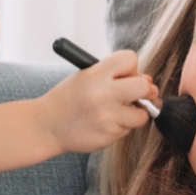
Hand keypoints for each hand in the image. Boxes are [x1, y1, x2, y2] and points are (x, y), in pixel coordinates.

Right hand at [37, 50, 158, 153]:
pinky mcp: (109, 135)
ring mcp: (107, 117)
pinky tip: (103, 124)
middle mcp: (103, 94)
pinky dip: (121, 126)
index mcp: (95, 74)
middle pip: (144, 86)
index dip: (131, 68)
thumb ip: (114, 76)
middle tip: (138, 95)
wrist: (47, 126)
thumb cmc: (68, 99)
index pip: (130, 59)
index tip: (126, 75)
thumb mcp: (85, 77)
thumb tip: (148, 82)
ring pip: (141, 114)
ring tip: (114, 112)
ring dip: (134, 113)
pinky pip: (128, 129)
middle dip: (145, 90)